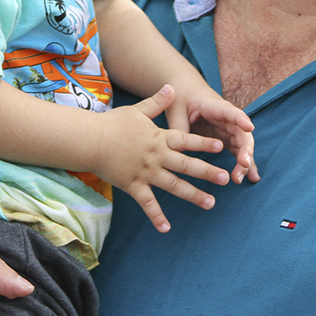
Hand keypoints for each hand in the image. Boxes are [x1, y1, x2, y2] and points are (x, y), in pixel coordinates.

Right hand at [89, 86, 231, 232]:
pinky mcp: (133, 186)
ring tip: (210, 203)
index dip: (204, 144)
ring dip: (193, 195)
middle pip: (186, 165)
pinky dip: (157, 216)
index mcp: (159, 138)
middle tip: (225, 179)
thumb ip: (157, 102)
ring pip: (174, 186)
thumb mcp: (137, 111)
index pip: (187, 141)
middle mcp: (157, 157)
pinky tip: (166, 228)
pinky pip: (147, 203)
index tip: (221, 147)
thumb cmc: (112, 124)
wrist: (90, 141)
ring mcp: (146, 173)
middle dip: (208, 172)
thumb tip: (171, 87)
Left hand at [165, 75, 258, 184]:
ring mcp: (228, 128)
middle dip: (245, 149)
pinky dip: (244, 164)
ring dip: (245, 161)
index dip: (240, 119)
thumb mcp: (176, 112)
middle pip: (241, 133)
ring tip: (240, 178)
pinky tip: (252, 178)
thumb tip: (181, 151)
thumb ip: (180, 129)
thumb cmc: (180, 99)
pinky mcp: (226, 137)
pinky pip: (238, 151)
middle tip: (244, 164)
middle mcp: (227, 117)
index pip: (230, 112)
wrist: (186, 92)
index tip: (249, 127)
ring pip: (242, 145)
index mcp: (214, 106)